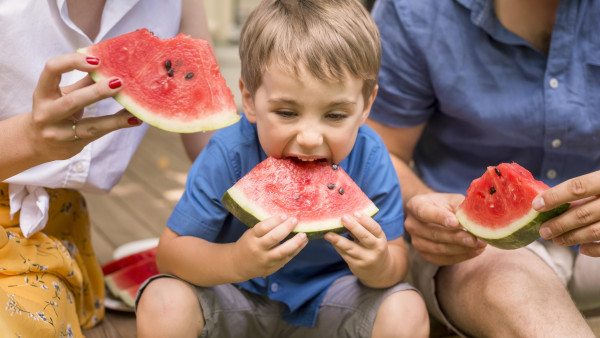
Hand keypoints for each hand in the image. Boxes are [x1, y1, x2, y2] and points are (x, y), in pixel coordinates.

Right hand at [26, 53, 140, 161]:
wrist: (37, 143)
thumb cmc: (55, 110)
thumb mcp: (64, 93)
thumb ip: (84, 81)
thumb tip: (110, 64)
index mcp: (43, 93)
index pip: (52, 69)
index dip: (72, 62)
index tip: (97, 60)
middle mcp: (46, 113)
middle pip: (73, 101)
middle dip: (97, 92)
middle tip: (119, 82)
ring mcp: (57, 133)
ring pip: (89, 125)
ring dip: (115, 118)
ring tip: (134, 110)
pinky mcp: (71, 146)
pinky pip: (98, 134)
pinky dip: (117, 126)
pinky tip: (134, 120)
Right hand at [233, 215, 307, 279]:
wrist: (239, 265)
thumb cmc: (248, 244)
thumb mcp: (251, 234)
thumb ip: (265, 228)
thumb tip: (285, 218)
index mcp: (251, 238)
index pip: (263, 228)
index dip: (274, 221)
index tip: (284, 215)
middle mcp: (258, 249)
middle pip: (274, 238)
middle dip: (286, 228)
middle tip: (295, 220)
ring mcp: (266, 260)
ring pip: (282, 251)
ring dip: (295, 242)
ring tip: (303, 235)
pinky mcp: (273, 267)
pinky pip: (287, 258)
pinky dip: (297, 249)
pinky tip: (303, 242)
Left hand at [325, 212, 393, 286]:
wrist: (378, 271)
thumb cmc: (373, 248)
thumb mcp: (374, 239)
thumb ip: (363, 229)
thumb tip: (347, 216)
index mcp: (381, 240)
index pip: (375, 228)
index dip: (366, 220)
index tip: (356, 212)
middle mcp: (375, 250)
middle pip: (365, 237)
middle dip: (353, 226)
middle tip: (343, 218)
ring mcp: (366, 259)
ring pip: (351, 248)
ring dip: (338, 240)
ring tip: (328, 234)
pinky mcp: (356, 266)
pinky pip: (344, 254)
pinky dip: (337, 246)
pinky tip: (330, 240)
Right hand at [405, 192, 485, 265]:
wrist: (434, 214)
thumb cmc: (444, 204)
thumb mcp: (452, 199)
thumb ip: (460, 207)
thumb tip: (474, 218)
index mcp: (415, 205)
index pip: (425, 213)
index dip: (440, 218)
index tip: (456, 222)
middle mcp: (411, 224)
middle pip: (433, 234)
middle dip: (456, 238)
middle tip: (474, 239)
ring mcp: (416, 241)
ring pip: (438, 249)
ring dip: (461, 249)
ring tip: (480, 245)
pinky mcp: (425, 254)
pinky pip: (443, 259)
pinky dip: (460, 257)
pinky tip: (475, 251)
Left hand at [534, 171, 599, 256]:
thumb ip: (584, 191)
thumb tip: (549, 200)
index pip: (578, 186)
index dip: (555, 196)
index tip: (536, 205)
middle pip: (582, 213)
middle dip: (559, 224)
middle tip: (543, 230)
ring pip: (594, 231)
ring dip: (571, 237)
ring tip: (556, 240)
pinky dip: (593, 249)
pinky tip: (580, 249)